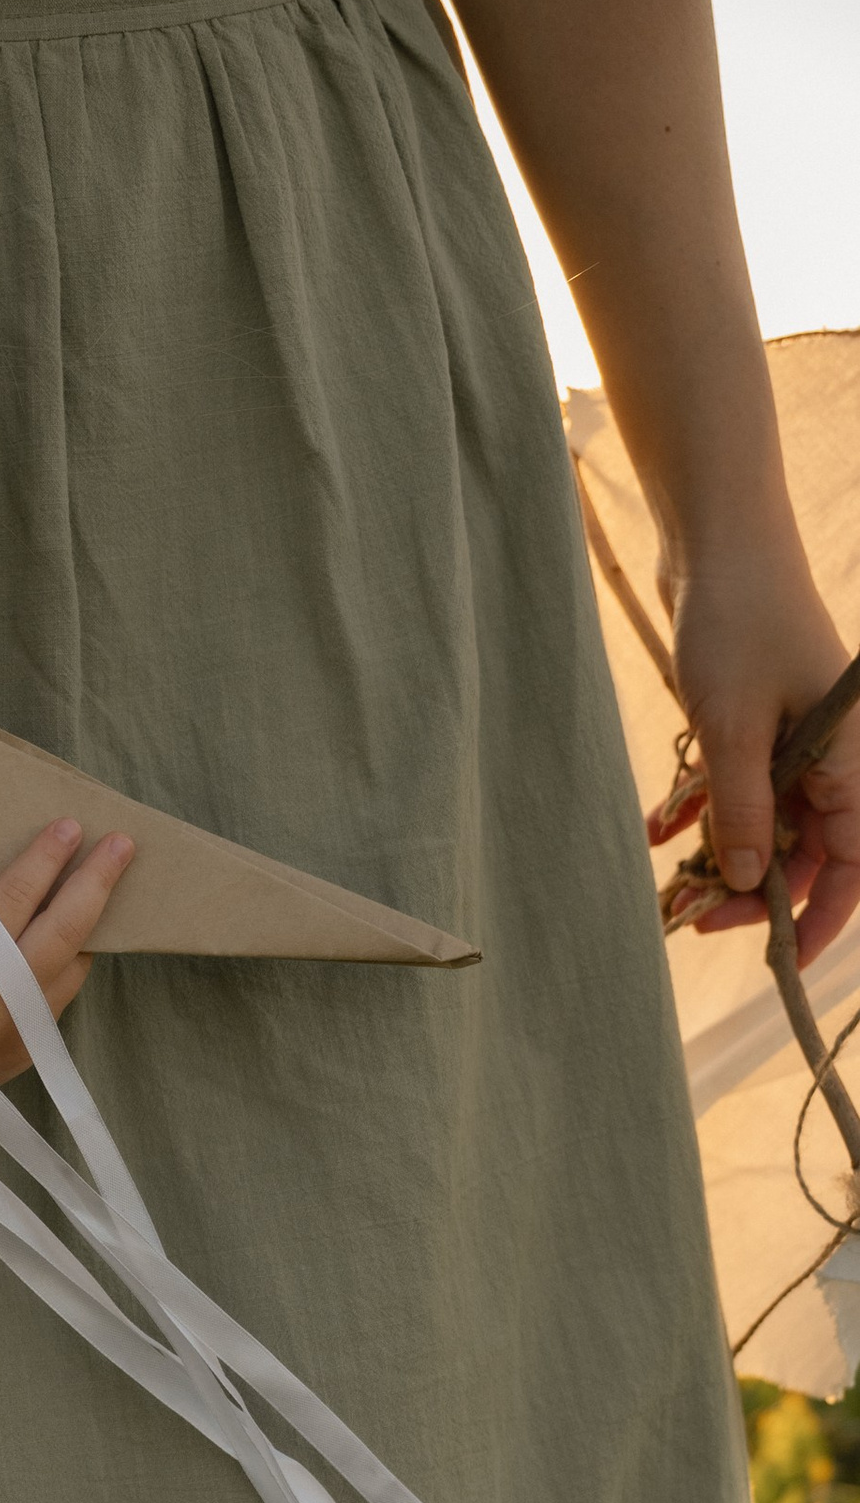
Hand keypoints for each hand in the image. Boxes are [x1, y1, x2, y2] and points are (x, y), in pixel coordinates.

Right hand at [0, 818, 133, 1109]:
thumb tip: (17, 885)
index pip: (15, 899)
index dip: (45, 860)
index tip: (70, 827)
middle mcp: (2, 1000)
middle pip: (65, 929)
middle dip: (96, 881)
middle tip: (122, 843)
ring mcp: (24, 1030)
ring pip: (75, 962)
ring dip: (92, 921)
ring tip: (107, 881)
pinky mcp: (34, 1050)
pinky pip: (63, 991)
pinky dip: (71, 957)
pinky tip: (77, 933)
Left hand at [659, 544, 859, 963]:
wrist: (718, 541)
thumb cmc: (738, 622)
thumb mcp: (734, 729)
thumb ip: (744, 811)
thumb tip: (750, 885)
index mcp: (854, 760)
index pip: (853, 863)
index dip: (822, 918)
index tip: (782, 961)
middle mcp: (834, 756)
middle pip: (805, 851)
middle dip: (754, 892)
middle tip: (694, 920)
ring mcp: (796, 741)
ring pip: (766, 823)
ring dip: (722, 854)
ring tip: (671, 886)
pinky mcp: (757, 725)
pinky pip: (739, 787)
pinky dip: (704, 809)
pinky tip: (661, 829)